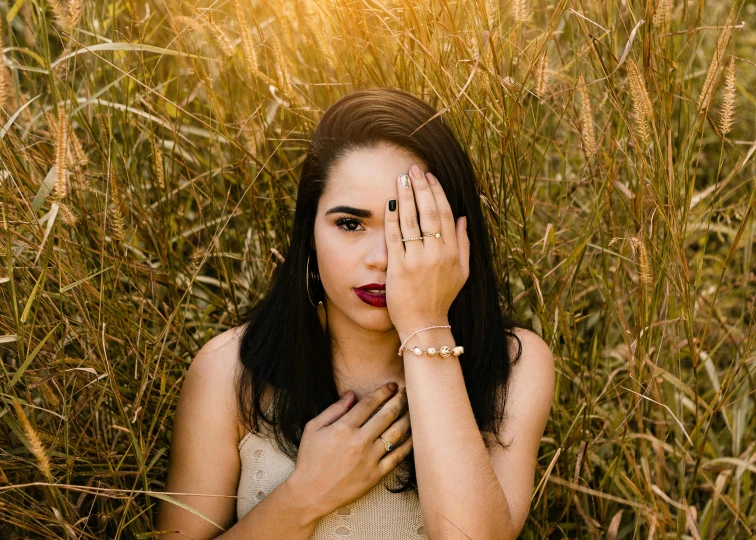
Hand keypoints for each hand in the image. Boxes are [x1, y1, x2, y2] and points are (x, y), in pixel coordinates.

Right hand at [288, 383, 412, 520]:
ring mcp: (370, 458)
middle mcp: (360, 441)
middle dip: (400, 400)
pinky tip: (412, 435)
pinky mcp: (376, 474)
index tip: (392, 386)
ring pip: (396, 433)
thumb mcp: (313, 428)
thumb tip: (352, 394)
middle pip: (387, 414)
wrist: (310, 494)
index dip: (384, 391)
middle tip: (407, 393)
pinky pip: (397, 456)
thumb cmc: (309, 459)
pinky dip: (407, 444)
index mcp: (344, 427)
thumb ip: (334, 409)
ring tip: (412, 410)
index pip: (370, 403)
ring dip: (407, 418)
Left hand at [384, 164, 469, 339]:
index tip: (429, 176)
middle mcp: (437, 254)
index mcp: (453, 252)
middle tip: (413, 169)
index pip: (446, 214)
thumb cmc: (442, 298)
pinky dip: (392, 219)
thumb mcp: (462, 272)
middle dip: (421, 188)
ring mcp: (417, 261)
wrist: (425, 324)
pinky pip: (395, 238)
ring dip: (405, 197)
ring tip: (400, 179)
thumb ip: (464, 244)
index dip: (437, 192)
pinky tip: (388, 204)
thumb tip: (464, 218)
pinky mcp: (399, 268)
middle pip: (430, 213)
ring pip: (411, 221)